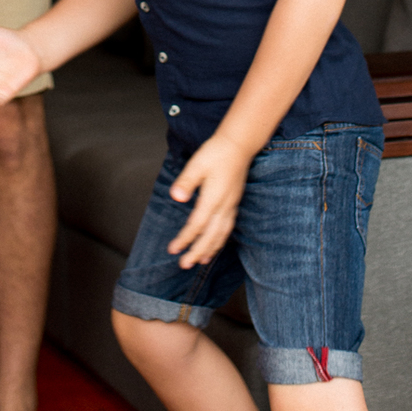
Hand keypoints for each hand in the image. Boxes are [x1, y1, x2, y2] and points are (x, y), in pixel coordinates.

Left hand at [167, 134, 252, 267]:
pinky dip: (220, 240)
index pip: (197, 225)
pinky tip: (215, 244)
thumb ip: (187, 181)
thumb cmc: (216, 152)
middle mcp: (224, 206)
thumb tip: (176, 197)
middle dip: (197, 251)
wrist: (239, 145)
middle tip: (184, 265)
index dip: (185, 239)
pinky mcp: (234, 203)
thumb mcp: (197, 163)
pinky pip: (228, 228)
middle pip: (211, 236)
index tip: (173, 250)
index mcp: (214, 198)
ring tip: (200, 261)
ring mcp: (231, 205)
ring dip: (210, 249)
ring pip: (221, 234)